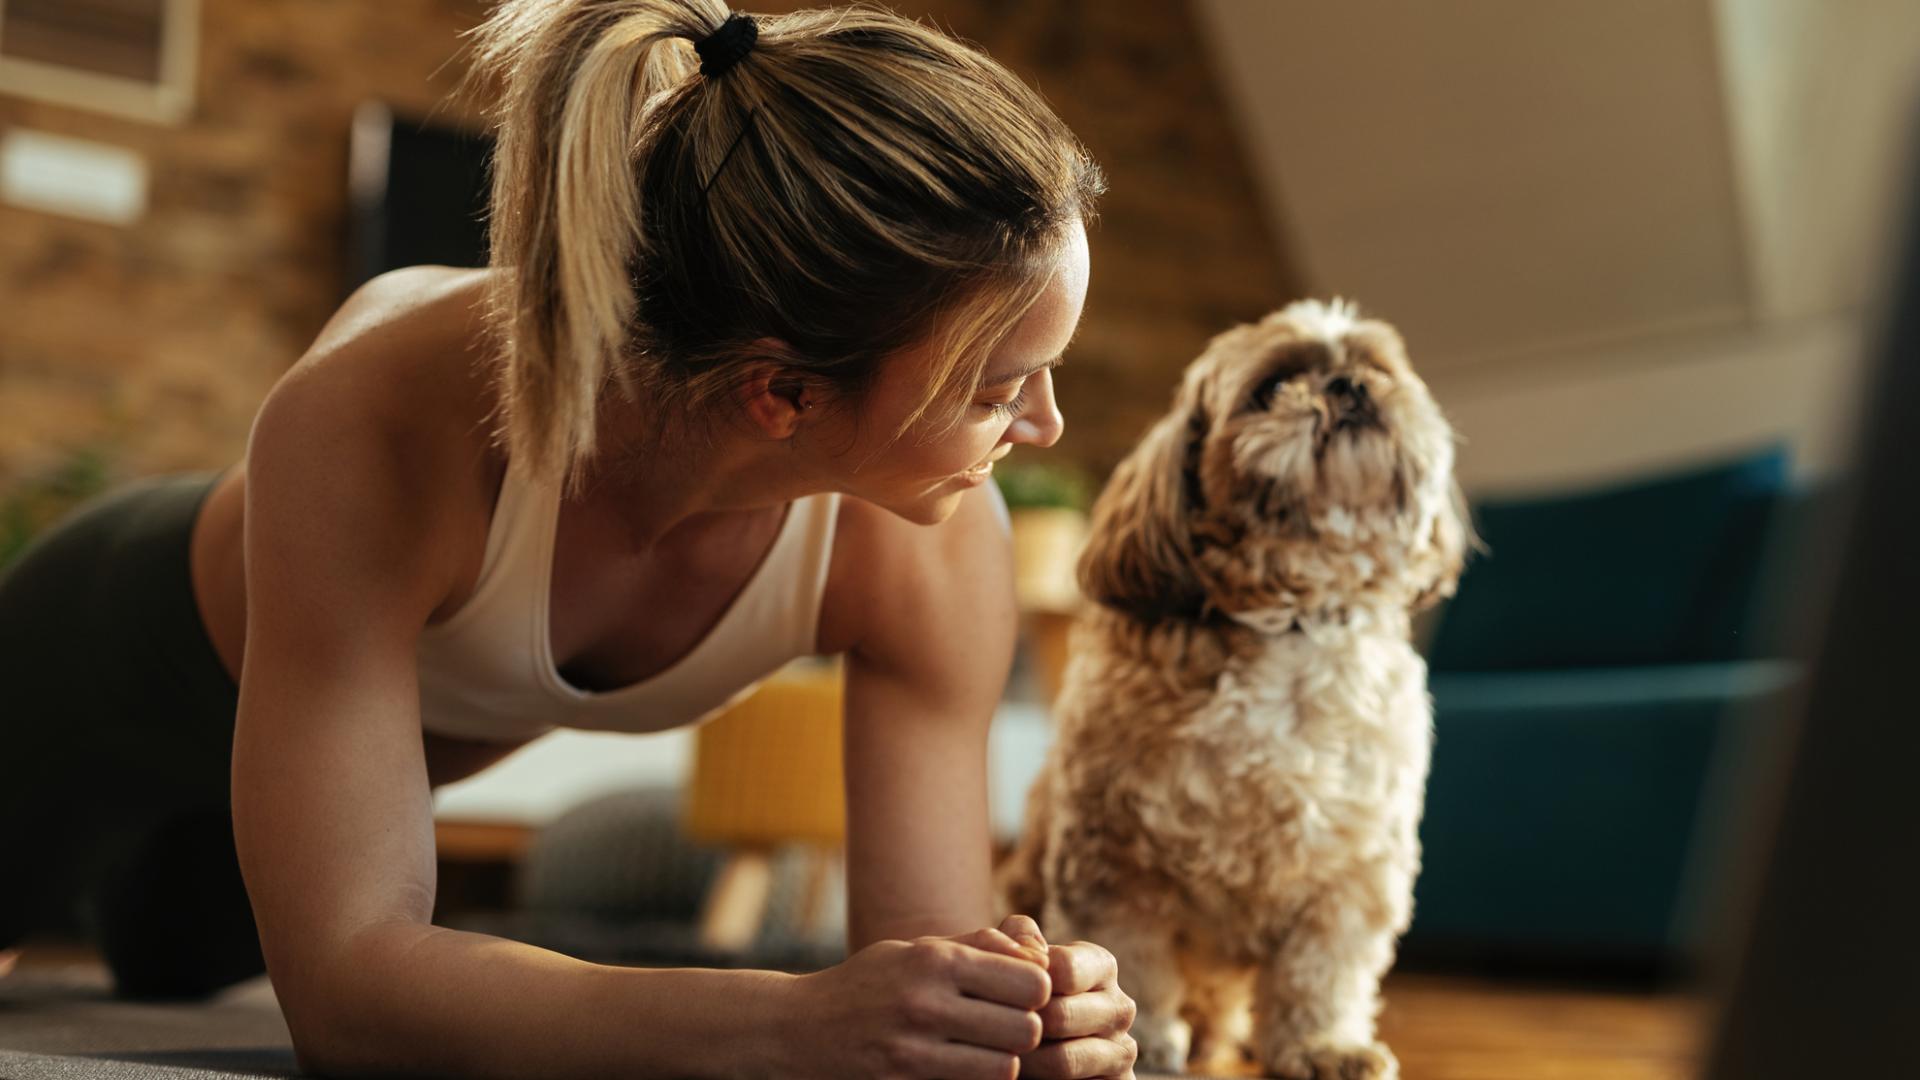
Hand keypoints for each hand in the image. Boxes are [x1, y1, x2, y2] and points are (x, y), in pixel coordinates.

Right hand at [783, 924, 1051, 1078]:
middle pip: (1026, 1028)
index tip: (1019, 996)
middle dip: (1024, 1030)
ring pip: (1005, 1067)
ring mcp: (912, 1049)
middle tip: (1006, 1028)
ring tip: (982, 1050)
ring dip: (1002, 1061)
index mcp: (935, 959)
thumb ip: (980, 946)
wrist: (798, 1029)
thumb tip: (1040, 953)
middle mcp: (926, 1002)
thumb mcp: (916, 949)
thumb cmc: (870, 982)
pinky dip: (974, 1079)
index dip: (1036, 991)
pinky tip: (959, 1067)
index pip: (1031, 982)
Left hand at [1001, 915, 1138, 1079]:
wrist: (1018, 1050)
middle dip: (1016, 1025)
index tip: (991, 992)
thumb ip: (1017, 937)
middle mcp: (1119, 1006)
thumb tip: (1034, 949)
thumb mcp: (1012, 960)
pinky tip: (1016, 1077)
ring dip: (1021, 1061)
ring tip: (994, 1055)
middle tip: (984, 1030)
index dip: (1020, 982)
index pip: (1063, 969)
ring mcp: (1121, 1050)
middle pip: (1060, 1015)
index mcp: (1100, 965)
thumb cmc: (1013, 996)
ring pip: (1063, 1060)